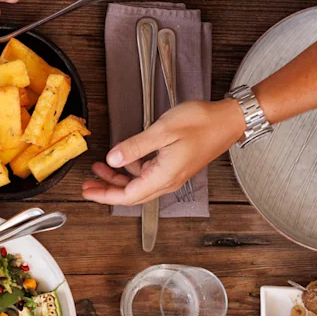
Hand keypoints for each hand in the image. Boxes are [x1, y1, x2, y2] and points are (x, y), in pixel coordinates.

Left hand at [82, 99, 244, 205]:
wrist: (229, 120)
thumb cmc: (202, 123)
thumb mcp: (163, 131)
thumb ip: (135, 146)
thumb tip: (113, 159)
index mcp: (163, 176)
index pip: (127, 195)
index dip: (104, 195)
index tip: (87, 191)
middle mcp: (167, 181)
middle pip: (130, 194)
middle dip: (106, 190)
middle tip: (87, 184)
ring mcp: (172, 175)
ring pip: (138, 185)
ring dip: (117, 178)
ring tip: (99, 168)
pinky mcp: (174, 167)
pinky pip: (147, 175)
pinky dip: (131, 170)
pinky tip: (122, 159)